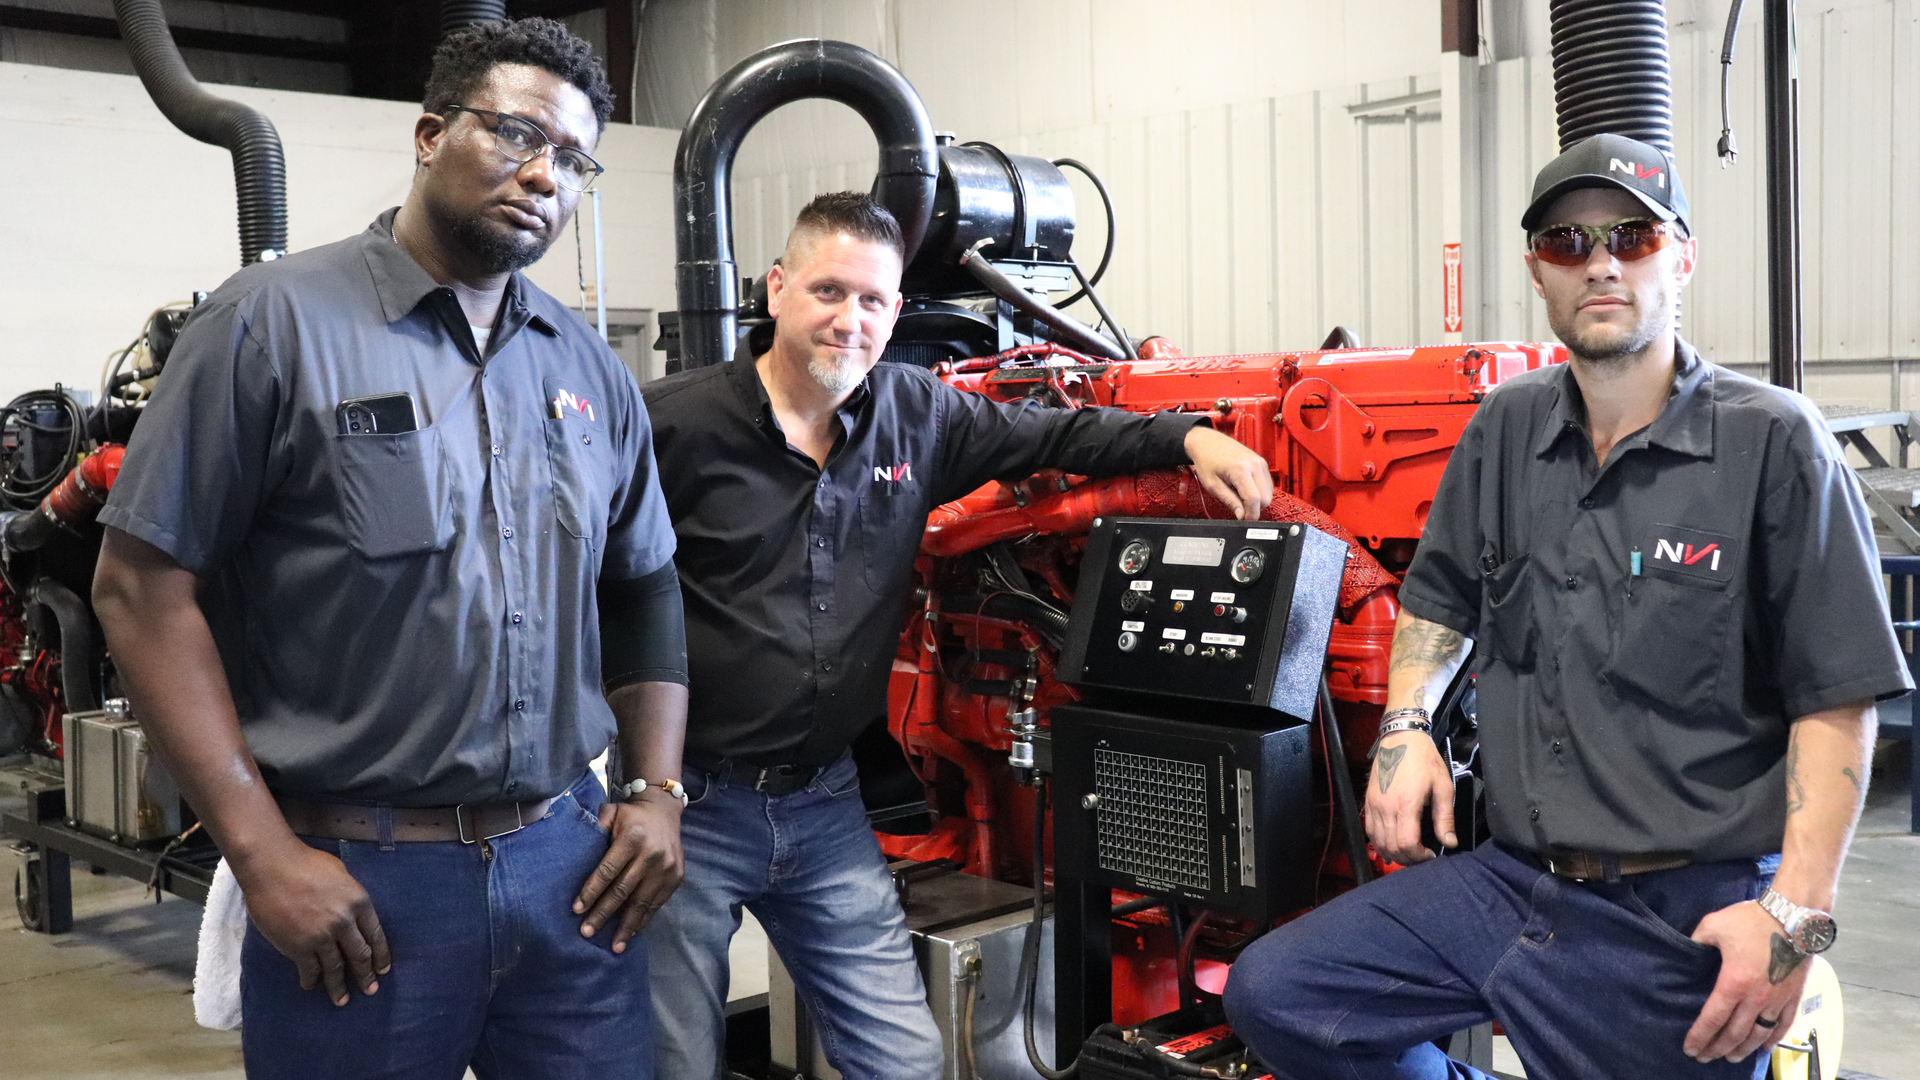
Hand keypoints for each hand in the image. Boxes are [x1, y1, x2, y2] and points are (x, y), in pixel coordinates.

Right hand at [231, 839, 390, 1006]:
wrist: (273, 867)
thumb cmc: (306, 863)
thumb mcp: (340, 874)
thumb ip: (349, 896)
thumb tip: (352, 910)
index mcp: (359, 902)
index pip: (376, 935)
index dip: (381, 955)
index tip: (384, 969)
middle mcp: (344, 923)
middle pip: (360, 955)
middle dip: (366, 976)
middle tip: (370, 990)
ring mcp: (321, 937)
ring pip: (335, 968)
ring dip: (339, 986)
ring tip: (343, 1000)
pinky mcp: (298, 947)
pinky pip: (309, 970)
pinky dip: (311, 980)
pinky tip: (311, 985)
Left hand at [574, 793, 684, 953]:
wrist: (665, 811)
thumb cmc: (631, 815)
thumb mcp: (612, 812)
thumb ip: (595, 827)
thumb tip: (573, 850)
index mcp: (632, 838)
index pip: (607, 871)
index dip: (591, 892)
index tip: (576, 910)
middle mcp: (651, 854)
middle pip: (622, 891)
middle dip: (603, 914)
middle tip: (587, 932)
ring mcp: (666, 868)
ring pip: (642, 903)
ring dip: (626, 927)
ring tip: (614, 946)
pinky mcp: (676, 877)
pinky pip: (656, 904)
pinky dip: (643, 920)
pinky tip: (632, 934)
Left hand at [1184, 426, 1273, 519]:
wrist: (1207, 442)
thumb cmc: (1207, 460)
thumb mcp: (1212, 485)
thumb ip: (1229, 501)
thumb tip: (1242, 515)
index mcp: (1241, 470)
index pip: (1254, 499)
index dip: (1251, 514)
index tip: (1244, 519)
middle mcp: (1255, 465)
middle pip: (1266, 498)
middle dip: (1254, 508)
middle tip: (1239, 506)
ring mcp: (1260, 463)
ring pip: (1269, 493)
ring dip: (1257, 500)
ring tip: (1239, 494)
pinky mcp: (1262, 463)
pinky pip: (1268, 485)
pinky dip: (1259, 491)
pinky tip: (1245, 488)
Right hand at [1363, 730, 1454, 863]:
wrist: (1401, 738)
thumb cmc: (1424, 759)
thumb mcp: (1443, 786)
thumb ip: (1445, 818)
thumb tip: (1450, 842)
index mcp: (1406, 804)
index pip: (1406, 844)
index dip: (1419, 856)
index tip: (1430, 854)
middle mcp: (1386, 807)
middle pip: (1391, 847)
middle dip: (1408, 858)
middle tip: (1421, 857)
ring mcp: (1374, 805)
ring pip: (1378, 842)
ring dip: (1392, 853)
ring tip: (1408, 853)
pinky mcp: (1368, 802)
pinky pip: (1369, 830)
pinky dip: (1378, 843)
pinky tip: (1389, 846)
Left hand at [1684, 900, 1810, 1062]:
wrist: (1793, 916)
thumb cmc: (1752, 919)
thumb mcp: (1713, 925)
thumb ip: (1696, 941)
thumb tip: (1686, 949)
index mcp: (1734, 982)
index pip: (1713, 1018)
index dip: (1700, 1036)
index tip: (1690, 1049)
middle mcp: (1756, 998)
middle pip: (1734, 1033)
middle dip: (1717, 1048)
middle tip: (1705, 1057)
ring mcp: (1777, 999)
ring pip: (1758, 1034)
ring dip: (1743, 1049)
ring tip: (1731, 1057)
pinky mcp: (1793, 996)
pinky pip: (1784, 1025)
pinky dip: (1773, 1040)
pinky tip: (1763, 1047)